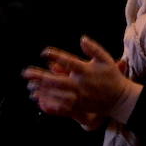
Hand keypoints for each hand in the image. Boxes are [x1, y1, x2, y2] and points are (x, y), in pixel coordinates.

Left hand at [24, 36, 139, 126]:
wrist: (119, 99)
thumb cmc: (112, 76)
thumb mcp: (106, 59)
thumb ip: (94, 48)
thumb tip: (81, 39)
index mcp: (86, 70)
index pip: (67, 61)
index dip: (55, 56)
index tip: (44, 52)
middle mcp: (80, 84)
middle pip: (56, 80)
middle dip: (40, 77)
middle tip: (26, 73)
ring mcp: (78, 96)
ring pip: (56, 94)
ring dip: (41, 89)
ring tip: (29, 86)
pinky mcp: (78, 106)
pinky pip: (60, 105)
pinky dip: (49, 102)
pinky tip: (40, 99)